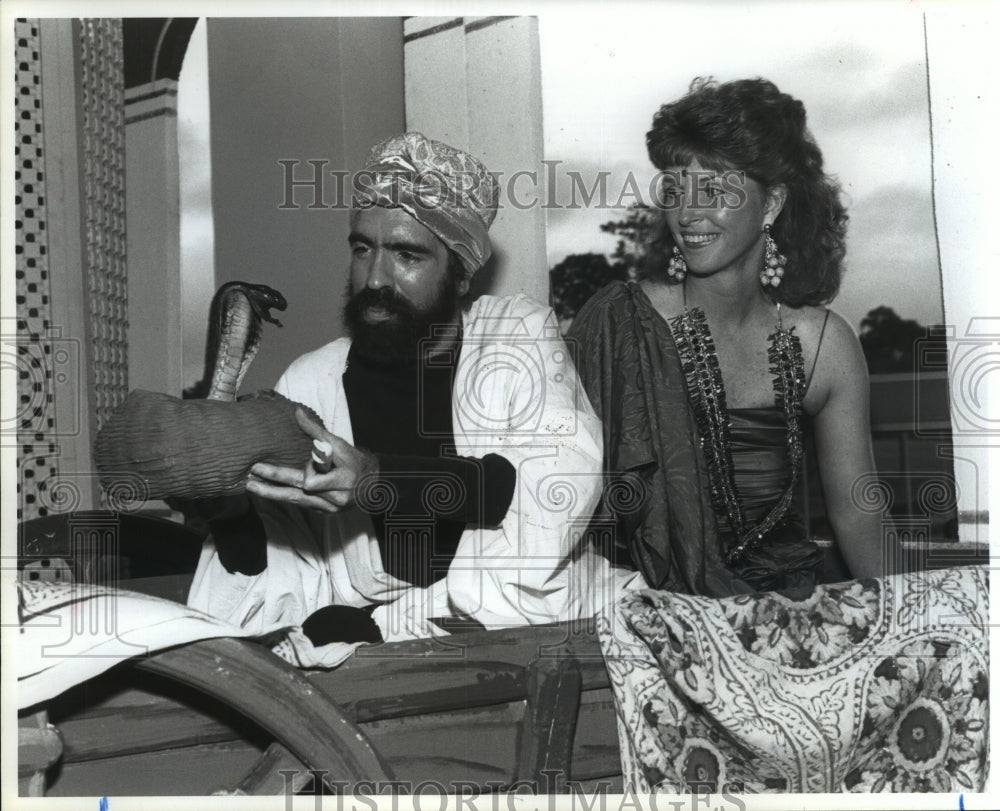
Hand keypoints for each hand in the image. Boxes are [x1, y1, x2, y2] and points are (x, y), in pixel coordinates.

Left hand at [246, 408, 377, 513]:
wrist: (374, 484)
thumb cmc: (355, 461)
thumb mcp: (339, 444)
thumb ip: (316, 431)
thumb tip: (297, 412)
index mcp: (341, 481)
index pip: (312, 481)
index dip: (309, 469)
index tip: (309, 460)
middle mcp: (335, 499)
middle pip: (296, 493)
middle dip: (272, 484)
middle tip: (251, 477)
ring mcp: (329, 509)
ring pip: (296, 501)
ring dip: (273, 493)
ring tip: (252, 487)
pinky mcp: (325, 513)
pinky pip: (302, 504)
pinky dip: (288, 497)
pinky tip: (271, 491)